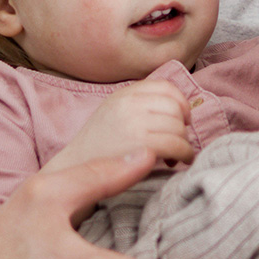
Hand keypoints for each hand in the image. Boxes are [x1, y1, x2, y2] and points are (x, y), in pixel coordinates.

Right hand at [45, 79, 193, 174]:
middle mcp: (128, 103)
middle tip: (179, 141)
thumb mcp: (114, 114)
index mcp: (123, 94)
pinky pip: (175, 144)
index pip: (165, 87)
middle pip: (175, 107)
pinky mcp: (139, 144)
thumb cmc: (98, 148)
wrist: (73, 172)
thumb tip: (182, 109)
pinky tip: (179, 161)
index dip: (181, 102)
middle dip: (183, 126)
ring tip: (178, 155)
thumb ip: (141, 105)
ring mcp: (133, 122)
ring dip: (184, 143)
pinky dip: (185, 153)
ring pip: (177, 126)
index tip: (182, 119)